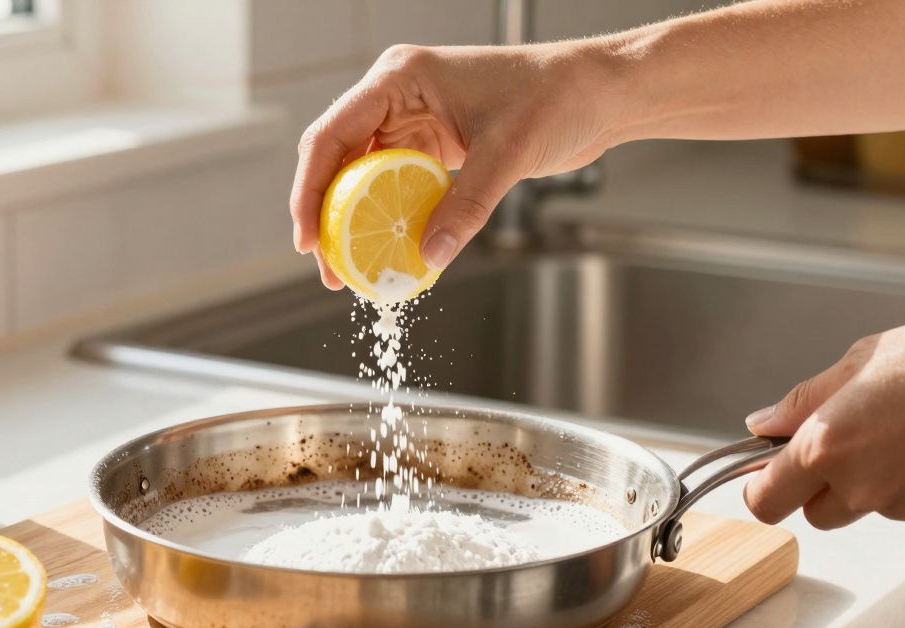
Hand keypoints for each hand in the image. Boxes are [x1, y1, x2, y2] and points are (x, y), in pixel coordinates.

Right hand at [289, 43, 619, 288]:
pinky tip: (386, 252)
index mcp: (400, 78)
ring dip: (352, 222)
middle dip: (326, 215)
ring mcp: (411, 121)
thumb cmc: (556, 97)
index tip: (308, 238)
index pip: (332, 134)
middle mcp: (396, 97)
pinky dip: (385, 220)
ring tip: (350, 271)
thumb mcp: (506, 155)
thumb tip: (426, 258)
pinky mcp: (430, 146)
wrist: (597, 94)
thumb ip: (465, 207)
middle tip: (328, 268)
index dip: (310, 189)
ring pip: (360, 177)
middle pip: (337, 159)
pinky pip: (392, 186)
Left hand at [744, 315, 904, 528]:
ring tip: (904, 433)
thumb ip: (804, 402)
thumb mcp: (858, 362)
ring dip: (872, 484)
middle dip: (820, 487)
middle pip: (815, 513)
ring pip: (867, 508)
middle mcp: (860, 486)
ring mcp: (904, 506)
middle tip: (846, 444)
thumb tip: (764, 423)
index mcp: (825, 446)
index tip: (764, 477)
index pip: (765, 500)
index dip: (761, 489)